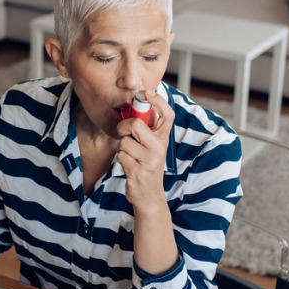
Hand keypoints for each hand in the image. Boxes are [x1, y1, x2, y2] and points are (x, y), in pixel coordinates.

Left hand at [116, 88, 173, 209]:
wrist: (149, 196)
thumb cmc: (147, 166)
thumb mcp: (152, 148)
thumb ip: (146, 131)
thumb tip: (133, 108)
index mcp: (163, 139)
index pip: (167, 115)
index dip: (158, 101)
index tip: (147, 92)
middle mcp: (159, 149)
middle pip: (136, 125)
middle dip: (123, 126)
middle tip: (122, 132)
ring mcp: (150, 161)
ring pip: (124, 142)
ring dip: (122, 148)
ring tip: (130, 156)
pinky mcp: (138, 172)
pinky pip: (121, 156)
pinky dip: (120, 159)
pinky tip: (128, 166)